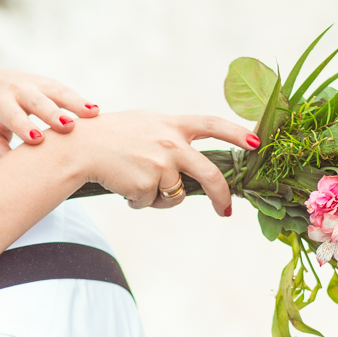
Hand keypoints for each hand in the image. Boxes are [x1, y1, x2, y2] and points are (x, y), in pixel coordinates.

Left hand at [0, 67, 99, 157]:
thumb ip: (0, 152)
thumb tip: (19, 173)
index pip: (13, 116)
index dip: (24, 127)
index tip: (38, 140)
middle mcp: (16, 90)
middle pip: (37, 102)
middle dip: (53, 113)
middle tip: (69, 126)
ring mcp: (33, 83)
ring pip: (56, 92)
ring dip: (75, 102)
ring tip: (93, 113)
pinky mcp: (46, 82)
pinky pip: (64, 90)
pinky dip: (79, 99)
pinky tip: (94, 110)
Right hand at [56, 111, 258, 215]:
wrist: (80, 148)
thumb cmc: (109, 137)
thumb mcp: (145, 125)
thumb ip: (169, 136)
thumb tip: (191, 161)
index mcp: (172, 125)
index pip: (213, 125)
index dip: (237, 134)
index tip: (257, 143)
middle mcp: (171, 143)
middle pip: (210, 174)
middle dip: (221, 196)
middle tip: (225, 211)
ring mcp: (161, 165)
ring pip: (175, 196)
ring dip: (158, 198)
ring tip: (134, 182)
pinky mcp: (148, 185)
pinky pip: (151, 203)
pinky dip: (138, 201)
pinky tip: (123, 185)